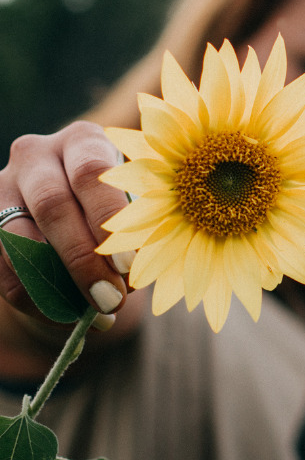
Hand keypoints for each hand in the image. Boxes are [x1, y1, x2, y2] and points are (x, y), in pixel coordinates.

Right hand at [0, 121, 132, 327]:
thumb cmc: (122, 202)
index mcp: (82, 140)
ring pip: (20, 238)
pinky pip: (1, 267)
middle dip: (84, 259)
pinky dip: (35, 299)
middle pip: (53, 205)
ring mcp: (3, 186)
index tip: (129, 265)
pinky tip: (66, 318)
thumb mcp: (136, 200)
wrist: (78, 203)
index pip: (91, 173)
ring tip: (95, 314)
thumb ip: (137, 225)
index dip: (109, 220)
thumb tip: (128, 279)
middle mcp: (36, 155)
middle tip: (112, 298)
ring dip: (58, 284)